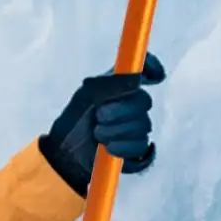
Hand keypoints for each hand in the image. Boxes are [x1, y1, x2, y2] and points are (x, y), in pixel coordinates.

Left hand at [38, 52, 165, 196]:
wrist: (67, 152)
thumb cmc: (75, 120)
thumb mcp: (87, 95)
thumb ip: (111, 83)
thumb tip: (136, 77)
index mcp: (120, 85)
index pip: (145, 70)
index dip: (152, 68)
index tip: (154, 75)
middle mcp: (132, 103)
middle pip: (144, 101)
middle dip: (121, 110)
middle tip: (100, 116)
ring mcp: (137, 126)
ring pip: (143, 125)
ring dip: (116, 130)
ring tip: (97, 133)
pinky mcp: (138, 148)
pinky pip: (141, 145)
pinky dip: (122, 146)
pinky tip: (108, 147)